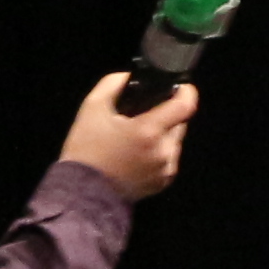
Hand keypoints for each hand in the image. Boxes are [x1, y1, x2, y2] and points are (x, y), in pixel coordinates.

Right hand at [60, 71, 197, 198]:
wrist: (82, 192)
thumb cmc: (86, 150)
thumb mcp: (93, 107)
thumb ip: (114, 83)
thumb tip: (130, 77)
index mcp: (148, 131)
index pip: (185, 105)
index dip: (186, 92)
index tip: (180, 87)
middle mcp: (163, 151)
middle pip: (180, 122)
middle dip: (166, 115)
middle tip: (142, 116)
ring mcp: (164, 169)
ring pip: (175, 141)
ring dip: (162, 134)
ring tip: (136, 137)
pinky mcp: (162, 182)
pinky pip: (168, 158)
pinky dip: (158, 152)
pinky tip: (136, 154)